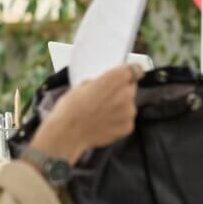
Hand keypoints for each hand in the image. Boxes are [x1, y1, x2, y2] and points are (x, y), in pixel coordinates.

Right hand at [28, 64, 142, 163]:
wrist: (68, 134)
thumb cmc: (71, 108)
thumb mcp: (83, 85)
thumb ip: (101, 82)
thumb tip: (106, 84)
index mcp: (115, 79)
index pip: (135, 70)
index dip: (131, 72)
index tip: (128, 75)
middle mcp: (126, 94)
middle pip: (130, 88)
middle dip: (121, 91)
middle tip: (106, 98)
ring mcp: (129, 112)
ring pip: (129, 104)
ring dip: (120, 106)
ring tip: (102, 113)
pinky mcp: (128, 127)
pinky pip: (126, 120)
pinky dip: (118, 121)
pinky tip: (104, 123)